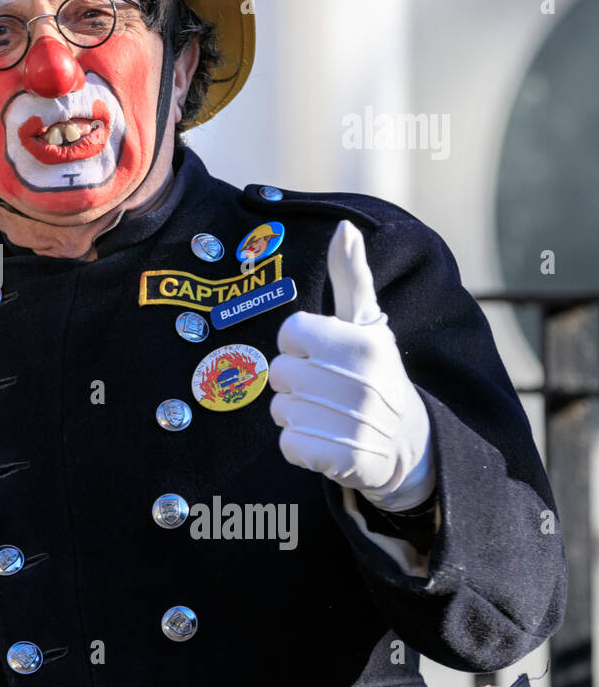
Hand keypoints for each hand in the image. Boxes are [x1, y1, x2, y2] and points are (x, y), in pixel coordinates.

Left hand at [269, 220, 435, 511]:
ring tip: (329, 414)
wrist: (408, 444)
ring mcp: (352, 424)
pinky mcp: (340, 460)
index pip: (289, 333)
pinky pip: (287, 445)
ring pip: (279, 409)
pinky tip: (328, 440)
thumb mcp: (367, 323)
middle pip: (278, 372)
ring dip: (295, 414)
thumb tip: (345, 226)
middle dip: (295, 381)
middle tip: (328, 388)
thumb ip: (350, 276)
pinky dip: (300, 445)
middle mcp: (361, 383)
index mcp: (364, 344)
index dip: (300, 344)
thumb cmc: (376, 372)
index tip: (326, 354)